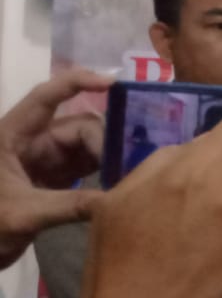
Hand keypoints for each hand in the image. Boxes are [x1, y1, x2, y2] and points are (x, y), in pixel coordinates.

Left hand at [0, 69, 110, 268]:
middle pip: (78, 125)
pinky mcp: (55, 178)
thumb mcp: (22, 215)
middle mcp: (31, 140)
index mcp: (12, 135)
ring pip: (88, 144)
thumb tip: (118, 199)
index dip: (78, 82)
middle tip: (129, 166)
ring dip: (110, 155)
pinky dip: (107, 170)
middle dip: (105, 140)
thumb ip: (69, 205)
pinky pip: (88, 165)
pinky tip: (124, 179)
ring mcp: (45, 159)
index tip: (113, 83)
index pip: (45, 97)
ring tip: (133, 172)